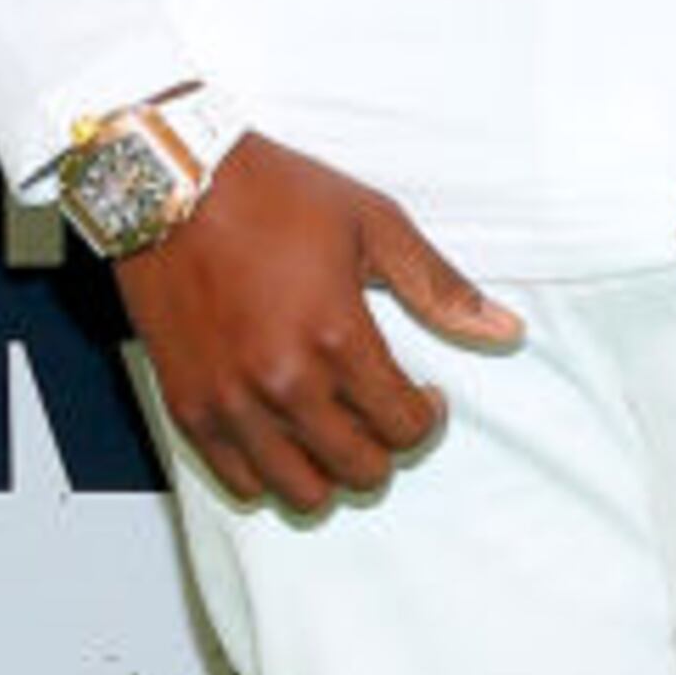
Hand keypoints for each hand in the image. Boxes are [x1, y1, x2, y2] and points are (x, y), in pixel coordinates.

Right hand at [120, 133, 523, 512]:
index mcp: (337, 337)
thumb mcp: (374, 224)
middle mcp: (284, 382)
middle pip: (362, 470)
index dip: (428, 416)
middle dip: (385, 446)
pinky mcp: (188, 407)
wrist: (169, 181)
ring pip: (304, 493)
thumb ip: (440, 288)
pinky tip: (283, 431)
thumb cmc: (270, 194)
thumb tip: (506, 331)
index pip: (407, 427)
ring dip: (331, 469)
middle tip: (380, 410)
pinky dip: (271, 471)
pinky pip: (242, 482)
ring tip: (333, 428)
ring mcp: (231, 402)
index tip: (422, 393)